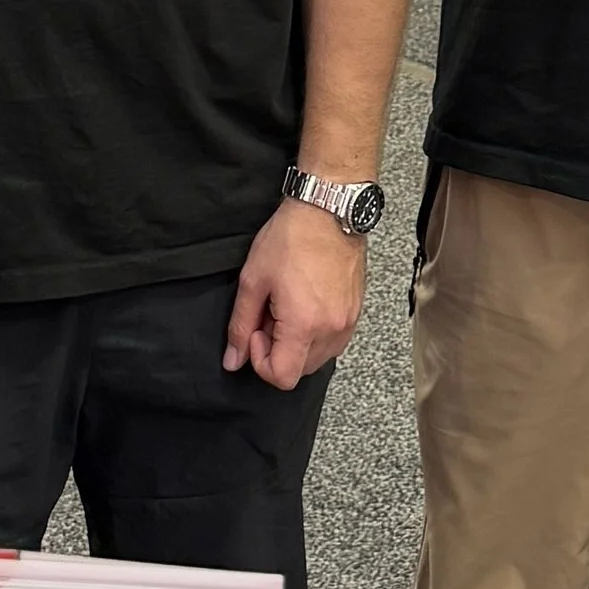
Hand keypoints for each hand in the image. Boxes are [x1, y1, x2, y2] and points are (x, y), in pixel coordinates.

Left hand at [223, 198, 366, 390]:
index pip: (282, 377)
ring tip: (288, 306)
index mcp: (304, 325)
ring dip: (297, 343)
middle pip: (300, 371)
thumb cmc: (291, 238)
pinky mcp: (356, 312)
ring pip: (317, 358)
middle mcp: (332, 330)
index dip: (261, 361)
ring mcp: (348, 322)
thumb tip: (233, 359)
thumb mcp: (253, 280)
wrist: (329, 210)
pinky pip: (333, 341)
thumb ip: (240, 325)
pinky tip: (305, 303)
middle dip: (278, 350)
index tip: (255, 332)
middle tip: (269, 314)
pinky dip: (315, 333)